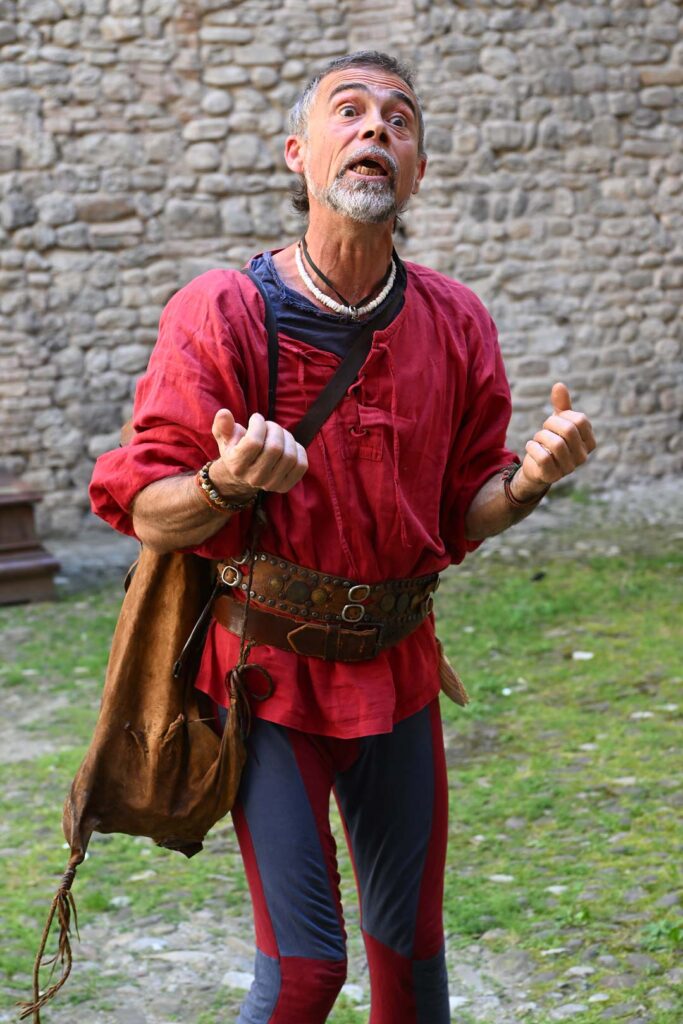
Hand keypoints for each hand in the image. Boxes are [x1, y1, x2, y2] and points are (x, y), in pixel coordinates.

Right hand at [210, 409, 307, 495]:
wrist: (243, 475)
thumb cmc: (235, 449)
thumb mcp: (224, 437)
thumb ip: (223, 425)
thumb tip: (224, 413)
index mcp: (237, 465)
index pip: (254, 442)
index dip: (258, 424)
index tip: (256, 419)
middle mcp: (254, 478)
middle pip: (275, 448)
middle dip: (275, 429)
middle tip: (269, 426)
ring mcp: (271, 484)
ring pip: (290, 455)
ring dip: (287, 437)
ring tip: (278, 434)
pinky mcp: (286, 486)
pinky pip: (301, 464)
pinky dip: (298, 450)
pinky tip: (288, 446)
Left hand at [513, 383, 596, 500]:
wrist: (537, 466)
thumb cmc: (552, 441)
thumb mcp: (558, 422)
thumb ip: (561, 405)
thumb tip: (559, 385)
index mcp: (589, 442)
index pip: (580, 420)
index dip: (564, 415)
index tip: (556, 419)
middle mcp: (583, 457)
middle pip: (569, 431)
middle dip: (551, 424)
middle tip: (544, 428)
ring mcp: (569, 468)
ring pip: (556, 444)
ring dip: (541, 436)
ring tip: (537, 438)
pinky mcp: (553, 476)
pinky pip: (544, 457)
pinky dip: (533, 448)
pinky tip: (531, 446)